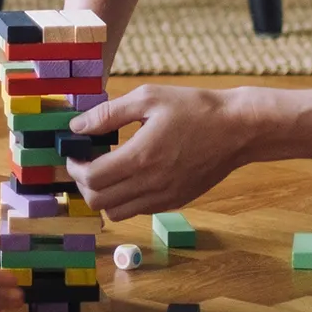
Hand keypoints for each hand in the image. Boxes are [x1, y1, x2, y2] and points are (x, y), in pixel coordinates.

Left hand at [67, 83, 255, 220]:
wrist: (237, 129)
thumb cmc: (194, 108)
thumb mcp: (148, 98)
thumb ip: (108, 114)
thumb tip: (77, 126)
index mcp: (141, 157)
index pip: (92, 178)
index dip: (75, 167)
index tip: (74, 153)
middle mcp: (150, 184)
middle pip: (98, 201)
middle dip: (84, 183)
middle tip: (85, 163)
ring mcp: (164, 197)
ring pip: (116, 213)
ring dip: (103, 196)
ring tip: (105, 172)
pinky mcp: (175, 202)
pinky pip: (138, 211)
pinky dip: (125, 200)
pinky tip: (130, 176)